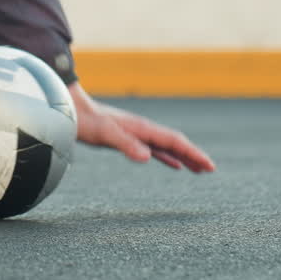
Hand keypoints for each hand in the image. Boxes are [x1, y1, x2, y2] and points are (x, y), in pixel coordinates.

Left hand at [68, 82, 216, 172]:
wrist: (70, 109)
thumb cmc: (87, 121)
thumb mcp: (106, 135)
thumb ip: (126, 145)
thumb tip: (147, 158)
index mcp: (142, 128)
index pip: (174, 141)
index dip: (193, 153)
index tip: (209, 166)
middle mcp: (142, 129)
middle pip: (174, 143)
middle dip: (193, 155)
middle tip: (210, 170)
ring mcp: (136, 133)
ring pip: (166, 147)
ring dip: (183, 157)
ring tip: (198, 169)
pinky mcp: (127, 138)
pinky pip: (155, 149)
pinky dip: (167, 157)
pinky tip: (172, 164)